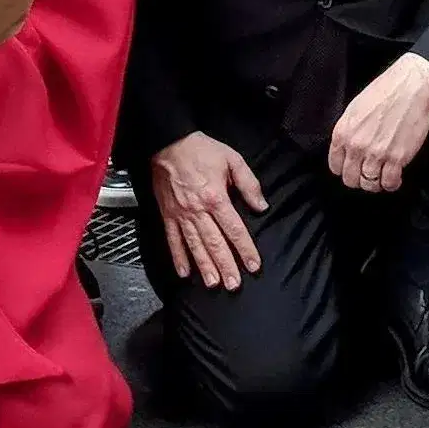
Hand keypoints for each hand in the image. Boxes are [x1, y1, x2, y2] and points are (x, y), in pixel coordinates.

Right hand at [151, 131, 267, 290]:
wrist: (168, 142)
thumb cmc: (201, 149)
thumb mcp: (232, 159)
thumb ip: (249, 184)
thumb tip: (261, 207)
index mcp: (216, 197)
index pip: (234, 229)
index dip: (245, 249)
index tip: (253, 265)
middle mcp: (198, 210)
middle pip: (214, 243)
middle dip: (225, 265)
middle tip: (233, 285)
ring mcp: (181, 214)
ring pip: (195, 246)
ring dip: (204, 267)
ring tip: (213, 284)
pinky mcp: (167, 214)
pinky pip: (173, 240)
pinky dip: (178, 257)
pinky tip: (184, 272)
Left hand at [329, 52, 428, 191]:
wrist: (409, 87)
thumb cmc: (383, 92)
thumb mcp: (354, 109)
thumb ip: (348, 132)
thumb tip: (347, 149)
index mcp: (343, 133)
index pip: (335, 166)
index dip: (344, 170)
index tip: (353, 170)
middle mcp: (356, 146)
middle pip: (351, 179)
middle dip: (359, 180)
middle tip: (368, 176)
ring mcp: (376, 153)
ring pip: (369, 184)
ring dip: (375, 184)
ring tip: (381, 178)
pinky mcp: (397, 157)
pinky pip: (389, 182)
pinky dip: (391, 184)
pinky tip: (394, 178)